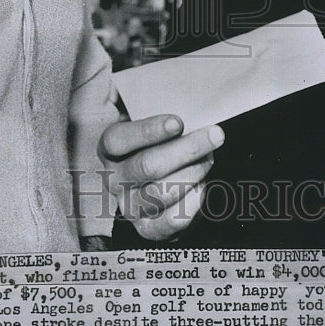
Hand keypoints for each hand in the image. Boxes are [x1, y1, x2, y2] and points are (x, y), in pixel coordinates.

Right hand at [99, 115, 223, 239]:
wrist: (160, 180)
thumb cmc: (158, 143)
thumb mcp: (150, 123)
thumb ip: (156, 110)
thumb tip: (172, 97)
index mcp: (109, 150)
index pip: (118, 140)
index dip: (148, 131)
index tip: (178, 122)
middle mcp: (115, 179)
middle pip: (147, 166)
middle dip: (186, 149)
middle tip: (215, 134)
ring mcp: (130, 207)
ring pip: (161, 193)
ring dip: (193, 172)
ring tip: (209, 158)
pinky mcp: (148, 229)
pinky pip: (171, 221)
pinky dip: (192, 203)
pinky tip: (203, 186)